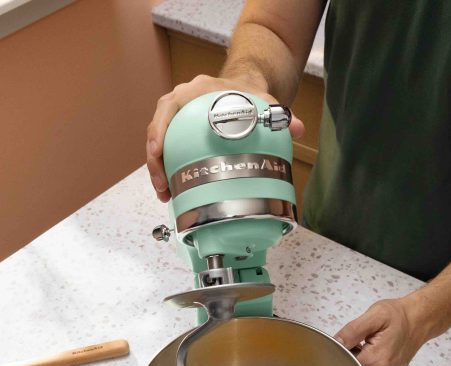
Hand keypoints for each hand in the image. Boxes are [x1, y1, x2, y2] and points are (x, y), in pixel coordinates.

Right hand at [146, 74, 304, 201]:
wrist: (245, 86)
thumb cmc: (248, 91)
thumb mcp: (263, 99)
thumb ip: (278, 113)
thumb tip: (295, 127)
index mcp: (194, 91)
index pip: (168, 107)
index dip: (159, 130)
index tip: (157, 151)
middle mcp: (181, 103)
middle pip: (159, 130)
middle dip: (156, 161)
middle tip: (162, 186)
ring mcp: (179, 119)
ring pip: (160, 144)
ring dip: (159, 170)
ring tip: (165, 194)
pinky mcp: (181, 133)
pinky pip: (170, 151)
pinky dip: (169, 170)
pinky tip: (174, 192)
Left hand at [336, 296, 431, 365]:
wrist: (419, 321)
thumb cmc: (398, 316)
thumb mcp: (374, 316)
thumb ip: (352, 331)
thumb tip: (335, 343)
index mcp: (375, 361)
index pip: (342, 365)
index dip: (339, 353)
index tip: (347, 341)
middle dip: (347, 358)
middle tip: (359, 342)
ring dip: (355, 363)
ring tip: (366, 347)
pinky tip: (369, 354)